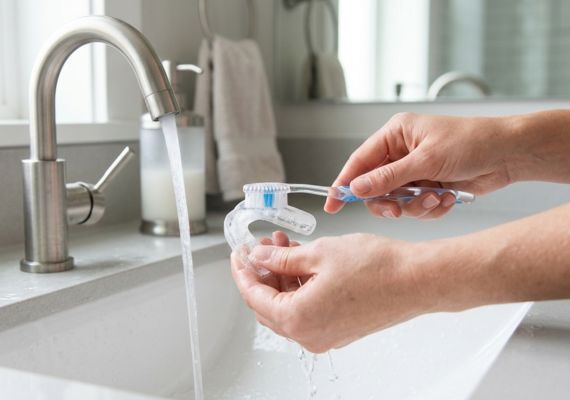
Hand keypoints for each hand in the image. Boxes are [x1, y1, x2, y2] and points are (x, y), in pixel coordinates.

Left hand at [231, 232, 432, 352]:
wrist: (418, 280)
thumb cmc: (377, 268)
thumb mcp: (319, 253)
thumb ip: (282, 258)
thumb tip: (261, 257)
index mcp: (298, 319)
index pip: (254, 296)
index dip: (243, 271)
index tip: (239, 254)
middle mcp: (309, 335)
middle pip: (269, 304)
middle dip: (263, 272)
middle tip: (263, 247)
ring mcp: (326, 335)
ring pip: (289, 305)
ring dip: (283, 277)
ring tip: (286, 246)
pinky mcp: (340, 328)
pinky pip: (308, 309)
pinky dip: (300, 286)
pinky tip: (303, 262)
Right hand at [325, 112, 515, 218]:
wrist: (509, 154)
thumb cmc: (471, 142)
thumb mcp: (425, 160)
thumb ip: (388, 178)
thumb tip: (357, 188)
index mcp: (395, 135)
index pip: (360, 161)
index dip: (344, 183)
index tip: (333, 204)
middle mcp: (402, 152)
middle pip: (375, 186)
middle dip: (388, 201)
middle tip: (397, 209)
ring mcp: (415, 170)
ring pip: (397, 200)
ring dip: (415, 205)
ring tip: (436, 197)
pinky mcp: (429, 186)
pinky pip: (416, 206)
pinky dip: (430, 207)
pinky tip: (447, 197)